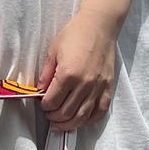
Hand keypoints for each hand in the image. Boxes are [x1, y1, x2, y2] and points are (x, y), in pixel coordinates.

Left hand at [39, 8, 118, 130]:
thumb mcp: (53, 51)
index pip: (52, 101)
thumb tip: (40, 91)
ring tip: (61, 123)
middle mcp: (84, 84)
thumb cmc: (75, 34)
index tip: (42, 104)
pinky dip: (90, 120)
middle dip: (54, 117)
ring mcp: (97, 87)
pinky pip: (100, 111)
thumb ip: (46, 74)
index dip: (44, 106)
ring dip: (69, 124)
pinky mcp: (108, 87)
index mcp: (68, 74)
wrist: (99, 25)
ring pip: (82, 116)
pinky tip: (81, 119)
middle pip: (66, 112)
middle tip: (49, 114)